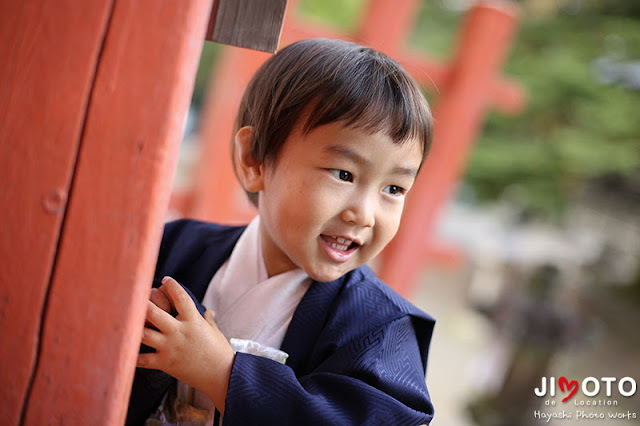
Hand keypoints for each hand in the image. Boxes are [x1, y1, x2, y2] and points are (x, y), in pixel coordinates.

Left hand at [137, 277, 233, 412]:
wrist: (222, 375)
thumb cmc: (220, 352)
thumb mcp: (216, 332)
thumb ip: (209, 320)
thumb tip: (208, 312)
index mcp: (194, 321)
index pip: (180, 297)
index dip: (172, 286)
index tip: (165, 280)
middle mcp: (179, 332)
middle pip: (154, 313)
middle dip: (142, 303)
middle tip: (136, 297)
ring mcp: (170, 348)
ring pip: (144, 334)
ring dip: (134, 327)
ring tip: (126, 321)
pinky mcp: (165, 363)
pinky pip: (143, 359)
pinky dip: (132, 356)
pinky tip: (125, 350)